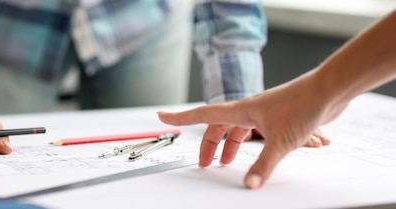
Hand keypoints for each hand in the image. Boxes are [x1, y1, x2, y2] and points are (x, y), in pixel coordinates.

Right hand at [157, 74, 346, 188]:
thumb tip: (249, 184)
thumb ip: (263, 165)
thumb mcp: (281, 141)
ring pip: (238, 129)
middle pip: (219, 127)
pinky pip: (257, 130)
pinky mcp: (277, 116)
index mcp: (241, 110)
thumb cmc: (305, 105)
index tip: (161, 117)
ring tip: (228, 162)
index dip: (180, 118)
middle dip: (210, 145)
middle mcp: (249, 109)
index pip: (202, 114)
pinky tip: (264, 154)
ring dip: (230, 145)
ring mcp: (263, 112)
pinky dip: (254, 143)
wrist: (330, 90)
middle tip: (206, 164)